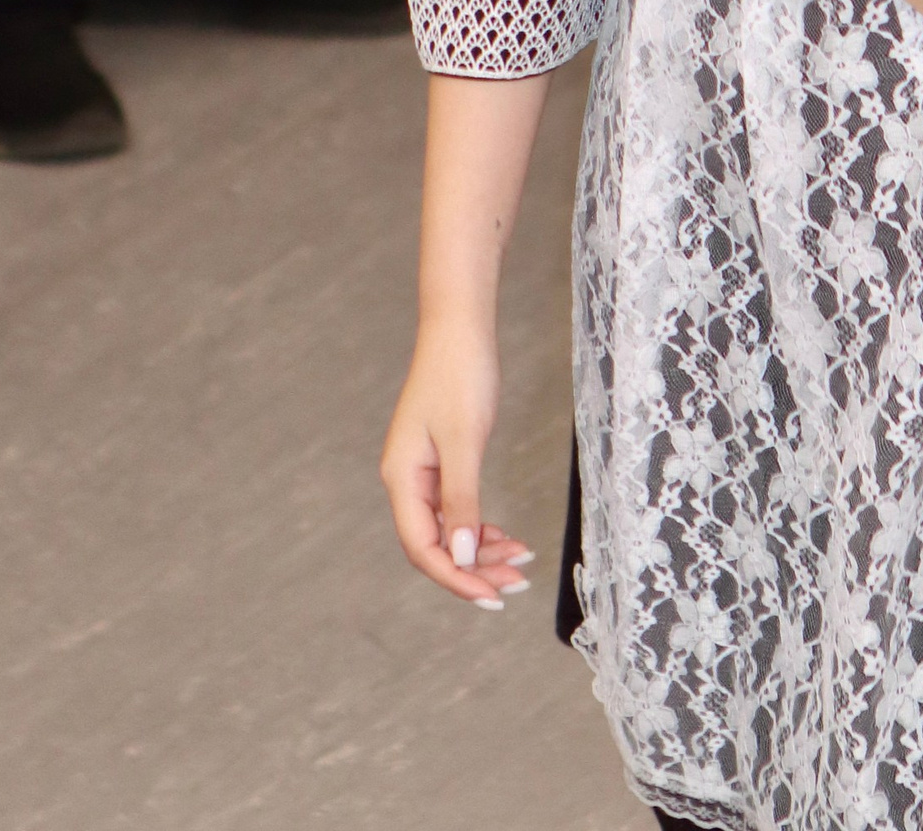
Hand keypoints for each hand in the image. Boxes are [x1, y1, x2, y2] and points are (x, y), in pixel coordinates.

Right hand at [380, 318, 534, 609]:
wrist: (460, 326)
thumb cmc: (459, 375)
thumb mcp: (464, 440)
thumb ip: (462, 500)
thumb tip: (462, 557)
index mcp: (401, 478)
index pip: (423, 549)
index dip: (456, 578)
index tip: (493, 597)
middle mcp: (406, 481)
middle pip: (436, 546)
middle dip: (475, 569)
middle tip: (517, 584)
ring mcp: (422, 472)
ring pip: (450, 530)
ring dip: (482, 550)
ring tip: (521, 562)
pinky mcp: (441, 461)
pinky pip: (457, 509)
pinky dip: (481, 526)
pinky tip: (506, 535)